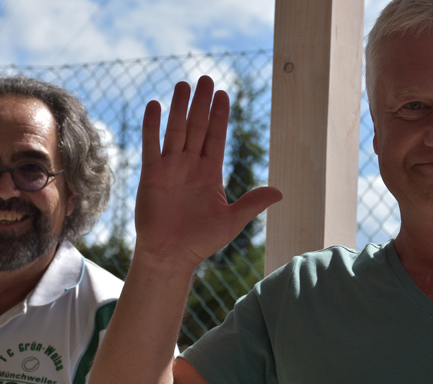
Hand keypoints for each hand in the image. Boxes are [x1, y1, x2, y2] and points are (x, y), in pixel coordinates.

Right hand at [134, 76, 282, 268]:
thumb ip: (253, 203)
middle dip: (201, 104)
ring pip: (175, 131)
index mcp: (210, 173)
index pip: (216, 137)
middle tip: (205, 78)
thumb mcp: (232, 220)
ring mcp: (170, 168)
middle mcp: (191, 165)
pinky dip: (153, 126)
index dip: (219, 115)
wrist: (171, 255)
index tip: (223, 94)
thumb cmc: (201, 241)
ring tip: (183, 85)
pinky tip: (156, 106)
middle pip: (197, 127)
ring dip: (178, 108)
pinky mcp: (151, 175)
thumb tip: (281, 192)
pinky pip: (152, 146)